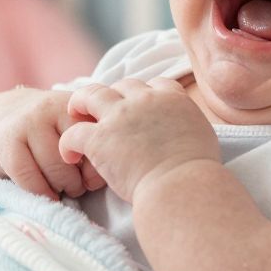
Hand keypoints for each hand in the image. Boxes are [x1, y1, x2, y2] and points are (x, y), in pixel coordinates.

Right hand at [0, 89, 104, 199]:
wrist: (5, 114)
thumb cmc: (51, 132)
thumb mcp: (74, 127)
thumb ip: (93, 143)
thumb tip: (105, 174)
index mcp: (77, 104)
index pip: (96, 140)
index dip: (97, 166)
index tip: (91, 177)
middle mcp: (52, 107)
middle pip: (75, 155)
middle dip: (79, 180)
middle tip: (76, 187)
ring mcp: (28, 120)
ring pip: (54, 168)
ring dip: (61, 187)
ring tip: (61, 189)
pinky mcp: (6, 138)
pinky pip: (27, 175)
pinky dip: (40, 192)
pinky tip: (45, 194)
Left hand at [58, 77, 219, 201]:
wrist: (181, 186)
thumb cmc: (196, 173)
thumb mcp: (202, 136)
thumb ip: (187, 125)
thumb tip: (182, 133)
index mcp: (172, 99)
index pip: (156, 84)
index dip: (145, 93)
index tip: (140, 105)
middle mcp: (145, 100)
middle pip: (123, 85)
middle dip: (114, 95)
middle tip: (107, 109)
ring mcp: (120, 117)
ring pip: (90, 95)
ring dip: (80, 102)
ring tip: (74, 113)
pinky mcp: (100, 139)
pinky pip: (74, 132)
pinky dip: (68, 142)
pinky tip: (69, 154)